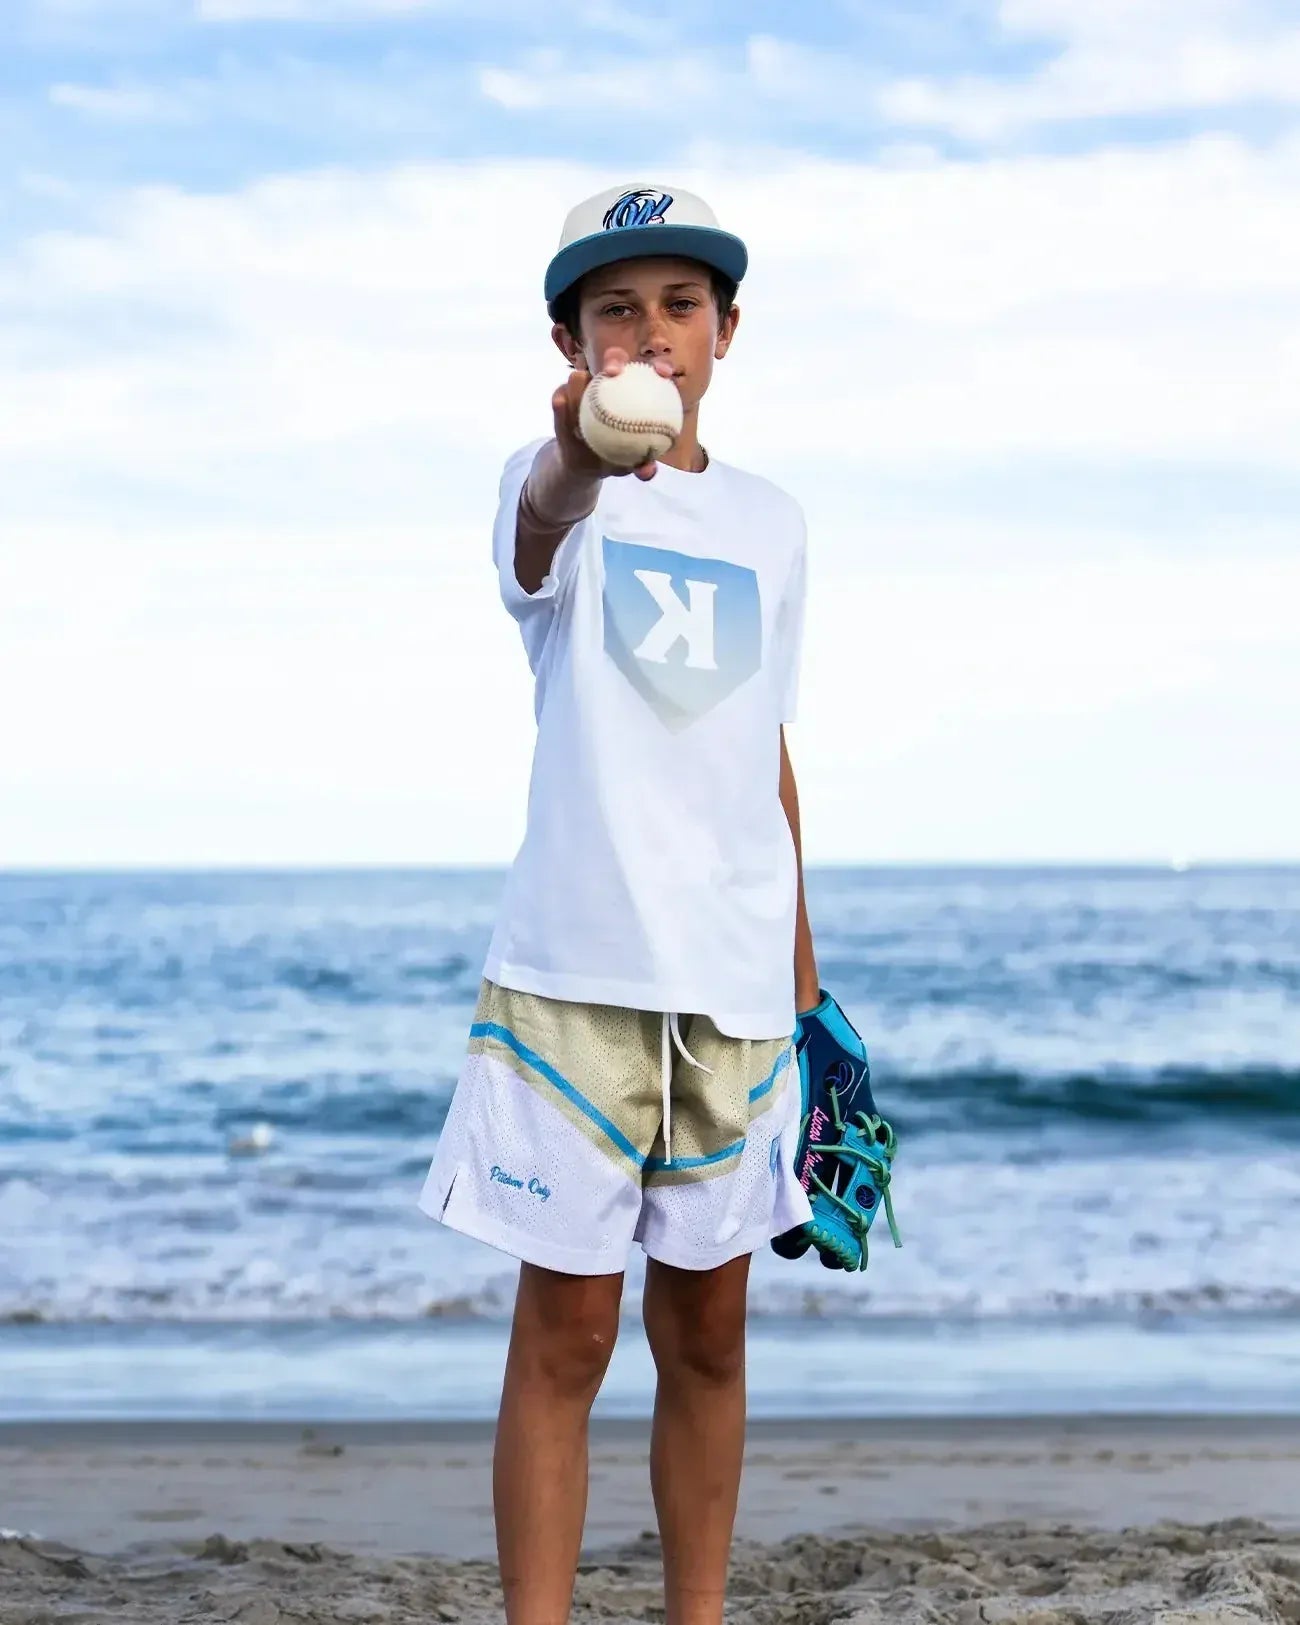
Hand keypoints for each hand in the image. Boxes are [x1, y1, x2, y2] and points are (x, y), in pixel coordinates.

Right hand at [552, 347, 673, 482]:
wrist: (586, 464)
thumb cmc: (617, 459)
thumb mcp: (630, 465)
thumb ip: (642, 467)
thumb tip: (647, 472)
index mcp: (634, 392)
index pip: (651, 372)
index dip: (660, 365)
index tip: (663, 373)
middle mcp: (609, 383)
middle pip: (614, 360)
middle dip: (615, 358)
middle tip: (613, 372)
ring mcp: (584, 389)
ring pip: (580, 377)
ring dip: (580, 383)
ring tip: (579, 387)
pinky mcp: (562, 398)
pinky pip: (560, 398)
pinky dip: (561, 402)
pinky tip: (560, 403)